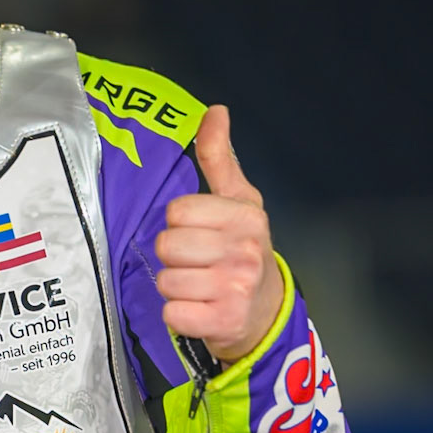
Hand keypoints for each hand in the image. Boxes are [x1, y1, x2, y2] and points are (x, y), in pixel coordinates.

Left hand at [154, 106, 284, 363]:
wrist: (266, 312)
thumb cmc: (242, 249)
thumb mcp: (238, 201)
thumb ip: (219, 157)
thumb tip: (215, 110)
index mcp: (246, 216)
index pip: (177, 211)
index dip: (180, 224)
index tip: (201, 233)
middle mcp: (245, 251)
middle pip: (168, 245)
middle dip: (175, 257)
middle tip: (198, 263)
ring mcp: (236, 289)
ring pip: (167, 281)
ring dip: (175, 287)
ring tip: (198, 286)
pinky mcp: (224, 322)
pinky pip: (173, 313)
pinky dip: (178, 315)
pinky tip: (198, 310)